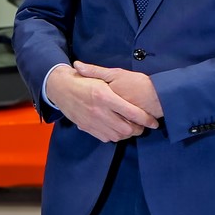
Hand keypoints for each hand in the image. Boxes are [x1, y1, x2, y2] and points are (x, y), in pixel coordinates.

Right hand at [45, 63, 159, 142]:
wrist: (60, 88)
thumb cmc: (82, 80)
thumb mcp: (98, 76)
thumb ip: (122, 87)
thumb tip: (132, 84)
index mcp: (105, 96)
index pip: (132, 112)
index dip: (146, 120)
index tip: (154, 122)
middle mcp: (99, 111)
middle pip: (127, 129)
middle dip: (138, 129)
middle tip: (141, 125)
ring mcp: (92, 121)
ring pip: (117, 135)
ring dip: (127, 134)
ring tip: (131, 127)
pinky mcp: (87, 127)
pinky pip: (106, 138)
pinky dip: (115, 136)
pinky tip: (117, 129)